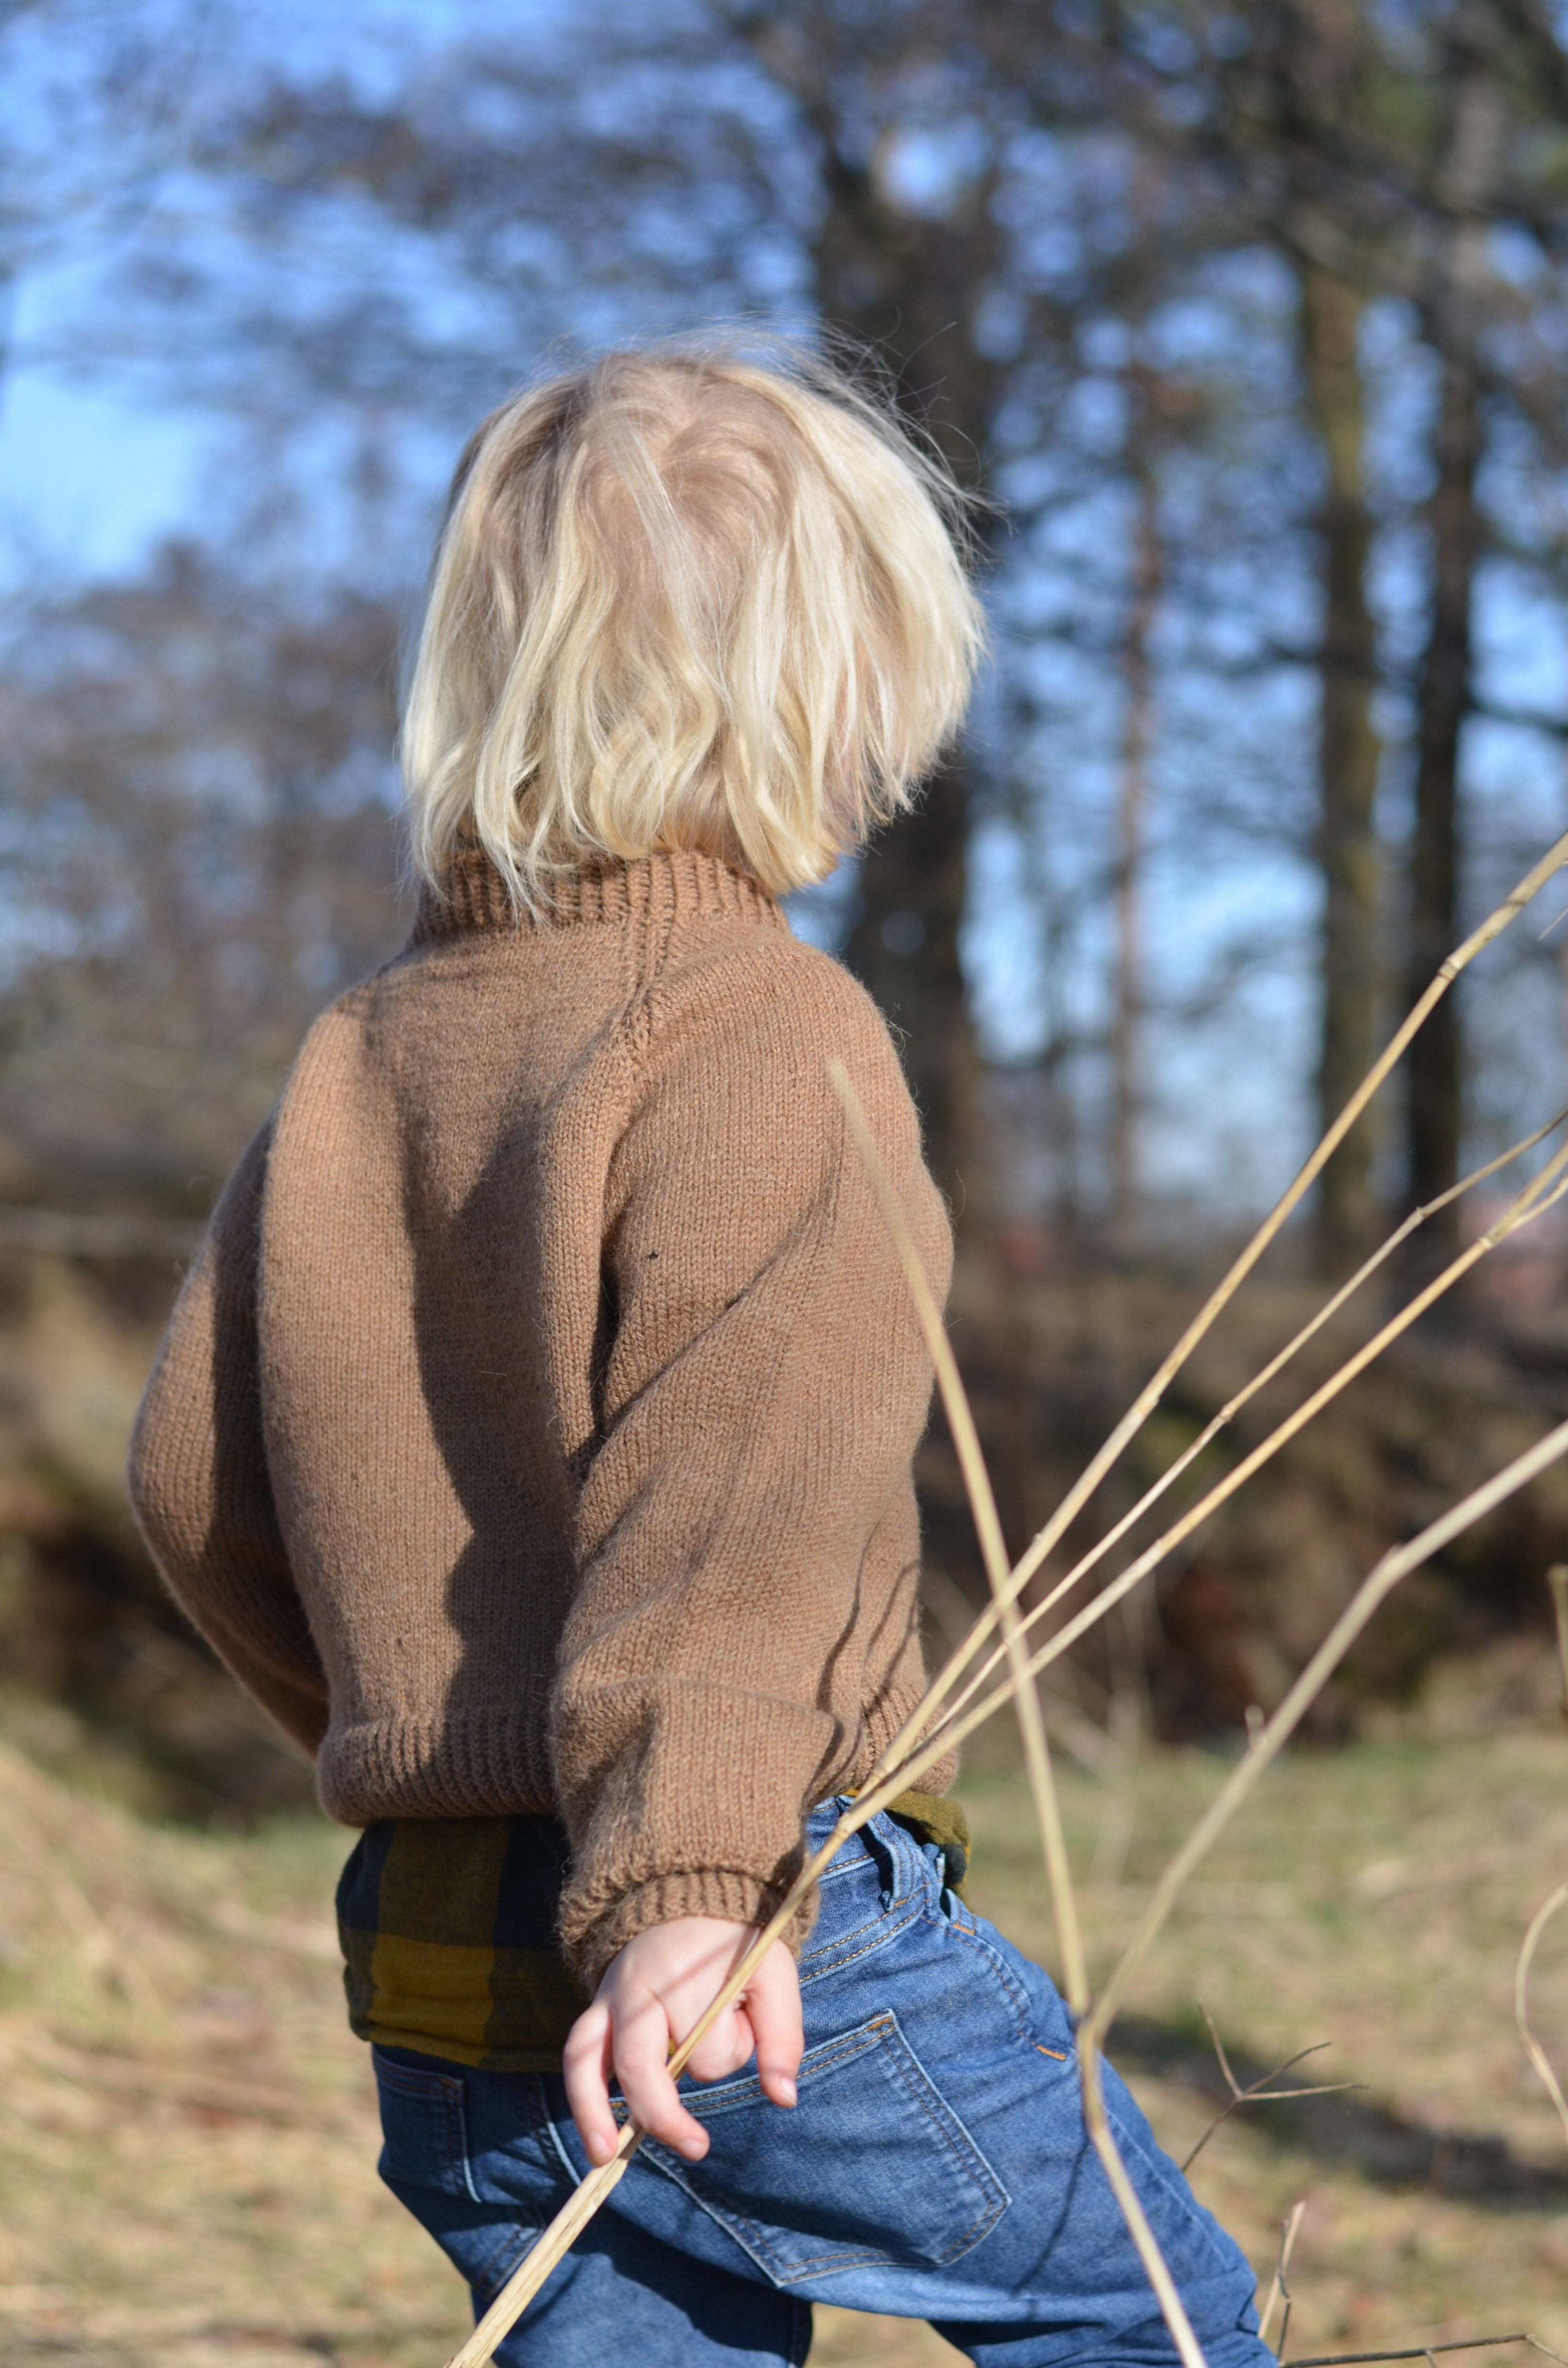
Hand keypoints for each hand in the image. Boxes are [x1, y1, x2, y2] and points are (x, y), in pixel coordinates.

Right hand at [562, 1915, 802, 2166]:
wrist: (691, 1895)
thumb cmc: (738, 1944)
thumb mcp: (773, 1975)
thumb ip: (783, 2037)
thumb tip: (784, 2099)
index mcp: (684, 1978)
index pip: (704, 2046)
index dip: (730, 2047)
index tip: (744, 2019)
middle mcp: (636, 1988)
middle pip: (640, 2063)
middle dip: (665, 2113)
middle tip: (699, 2147)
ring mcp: (609, 1998)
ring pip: (587, 2058)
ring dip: (593, 2111)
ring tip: (604, 2157)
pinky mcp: (596, 2008)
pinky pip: (577, 2053)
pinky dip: (582, 2095)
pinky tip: (595, 2136)